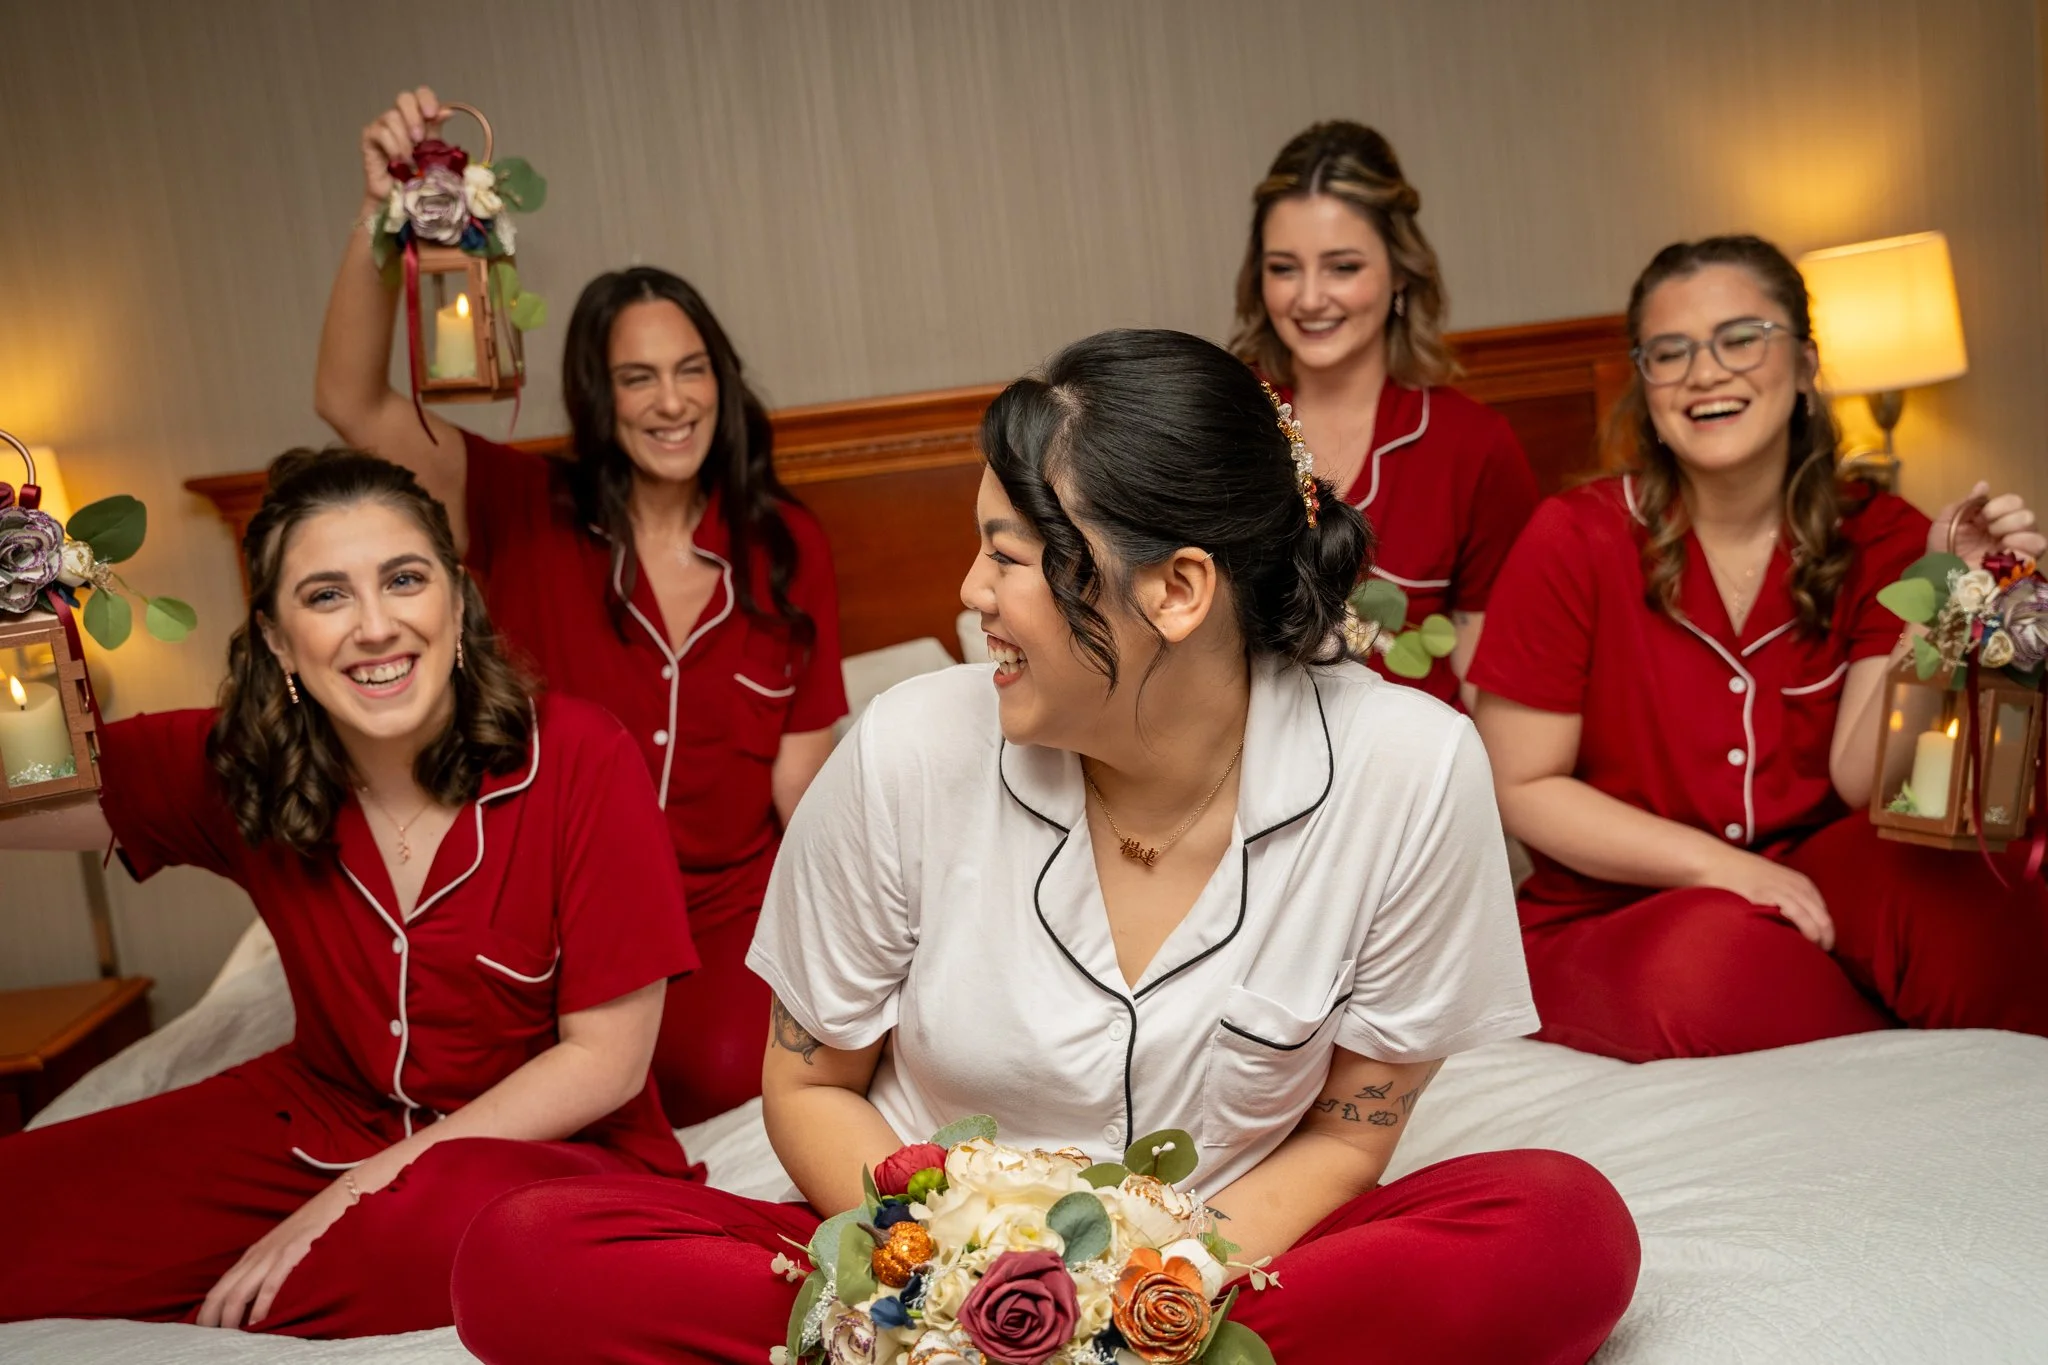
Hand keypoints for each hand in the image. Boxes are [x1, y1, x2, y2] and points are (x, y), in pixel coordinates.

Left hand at [198, 1177, 354, 1329]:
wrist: (341, 1200)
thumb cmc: (317, 1228)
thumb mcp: (285, 1249)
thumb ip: (270, 1270)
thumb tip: (259, 1301)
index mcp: (253, 1256)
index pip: (219, 1288)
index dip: (207, 1311)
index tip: (205, 1330)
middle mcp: (258, 1256)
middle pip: (222, 1292)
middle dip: (212, 1318)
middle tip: (210, 1340)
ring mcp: (274, 1254)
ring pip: (239, 1292)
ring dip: (230, 1318)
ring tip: (229, 1337)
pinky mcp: (293, 1253)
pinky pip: (269, 1285)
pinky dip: (260, 1307)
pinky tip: (258, 1323)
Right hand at [360, 85, 444, 206]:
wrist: (401, 197)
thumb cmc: (418, 174)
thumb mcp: (433, 151)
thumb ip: (436, 130)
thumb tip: (448, 112)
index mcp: (417, 116)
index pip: (420, 94)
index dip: (427, 99)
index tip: (433, 115)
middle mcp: (399, 116)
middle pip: (404, 98)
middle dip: (414, 117)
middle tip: (419, 139)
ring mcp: (382, 124)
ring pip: (392, 117)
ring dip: (404, 141)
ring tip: (410, 160)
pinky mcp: (369, 137)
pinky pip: (380, 133)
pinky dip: (393, 147)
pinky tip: (399, 161)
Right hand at [1697, 847, 1834, 949]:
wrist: (1713, 861)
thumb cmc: (1737, 878)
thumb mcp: (1770, 886)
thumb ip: (1784, 902)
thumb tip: (1790, 929)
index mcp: (1802, 884)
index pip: (1825, 916)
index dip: (1824, 936)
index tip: (1817, 953)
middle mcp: (1799, 886)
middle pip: (1826, 921)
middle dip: (1826, 943)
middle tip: (1817, 962)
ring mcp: (1786, 889)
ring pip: (1818, 920)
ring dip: (1819, 942)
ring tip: (1812, 960)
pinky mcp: (1771, 895)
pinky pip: (1799, 915)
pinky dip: (1806, 932)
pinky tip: (1804, 945)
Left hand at [1932, 481, 2046, 564]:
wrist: (1937, 575)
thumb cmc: (1940, 549)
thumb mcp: (1947, 521)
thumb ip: (1966, 503)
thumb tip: (1984, 484)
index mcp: (1994, 520)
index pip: (2014, 502)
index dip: (1999, 505)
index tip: (1980, 517)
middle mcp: (2009, 533)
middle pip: (2027, 514)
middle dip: (2006, 518)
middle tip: (1988, 530)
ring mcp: (2015, 550)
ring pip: (2034, 529)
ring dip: (2015, 529)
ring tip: (1998, 540)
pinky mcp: (2019, 566)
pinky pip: (2037, 548)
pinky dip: (2023, 544)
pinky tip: (2004, 549)